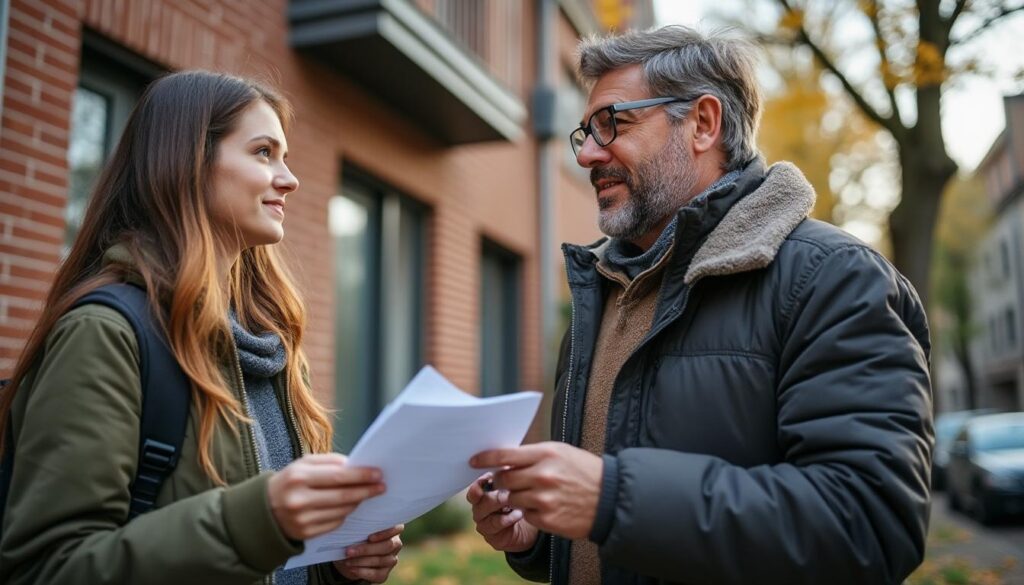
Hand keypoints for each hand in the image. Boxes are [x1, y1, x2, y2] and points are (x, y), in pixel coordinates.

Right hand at [268, 453, 384, 540]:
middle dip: (366, 490)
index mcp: (299, 477)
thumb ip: (330, 462)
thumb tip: (357, 465)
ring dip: (357, 502)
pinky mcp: (306, 534)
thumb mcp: (303, 464)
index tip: (378, 473)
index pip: (338, 476)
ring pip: (342, 511)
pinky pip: (335, 523)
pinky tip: (348, 506)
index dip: (361, 475)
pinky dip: (345, 514)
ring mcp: (303, 519)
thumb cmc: (290, 481)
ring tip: (366, 494)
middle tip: (382, 486)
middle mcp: (300, 500)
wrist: (264, 510)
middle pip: (343, 496)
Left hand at [333, 524, 403, 582]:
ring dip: (362, 561)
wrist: (348, 557)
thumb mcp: (357, 531)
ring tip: (347, 560)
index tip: (370, 537)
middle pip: (387, 546)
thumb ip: (362, 529)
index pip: (397, 528)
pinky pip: (377, 574)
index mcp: (391, 529)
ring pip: (381, 560)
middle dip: (366, 549)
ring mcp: (391, 560)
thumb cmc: (354, 538)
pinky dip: (363, 572)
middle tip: (349, 551)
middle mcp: (395, 544)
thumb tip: (355, 528)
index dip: (385, 533)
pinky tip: (352, 569)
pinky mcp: (384, 573)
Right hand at [466, 473, 538, 551]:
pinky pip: (495, 526)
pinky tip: (519, 514)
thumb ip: (510, 477)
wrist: (528, 529)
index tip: (491, 477)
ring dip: (500, 505)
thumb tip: (510, 462)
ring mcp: (483, 523)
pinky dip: (507, 518)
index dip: (480, 482)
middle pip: (477, 499)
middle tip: (508, 491)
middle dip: (493, 493)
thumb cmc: (520, 503)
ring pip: (484, 512)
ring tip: (515, 502)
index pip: (475, 487)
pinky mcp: (491, 536)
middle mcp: (479, 508)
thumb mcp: (516, 488)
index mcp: (482, 494)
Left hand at [471, 442, 602, 539]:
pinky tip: (545, 506)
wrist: (610, 499)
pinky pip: (524, 514)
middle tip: (505, 480)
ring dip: (515, 496)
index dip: (485, 458)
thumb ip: (533, 455)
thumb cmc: (583, 471)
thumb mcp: (561, 453)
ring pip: (511, 498)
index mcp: (546, 454)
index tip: (473, 460)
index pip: (505, 455)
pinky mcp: (546, 519)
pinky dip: (529, 511)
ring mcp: (543, 499)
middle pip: (503, 478)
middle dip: (500, 480)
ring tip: (531, 493)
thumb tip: (505, 460)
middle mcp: (542, 475)